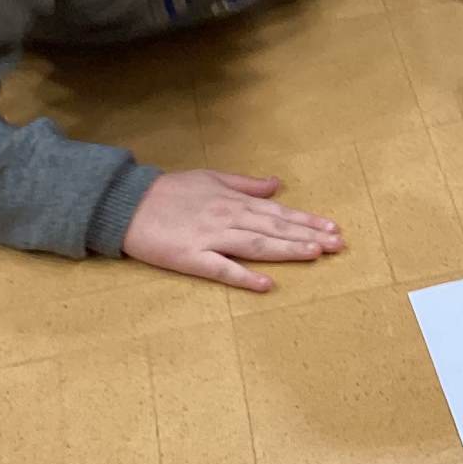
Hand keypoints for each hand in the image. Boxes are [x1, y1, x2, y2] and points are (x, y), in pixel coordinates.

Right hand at [122, 171, 341, 291]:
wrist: (126, 203)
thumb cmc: (169, 191)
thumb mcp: (210, 178)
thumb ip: (245, 184)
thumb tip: (276, 184)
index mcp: (233, 200)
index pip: (278, 211)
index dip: (306, 220)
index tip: (332, 228)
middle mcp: (227, 217)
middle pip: (274, 227)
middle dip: (307, 236)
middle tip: (336, 245)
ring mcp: (210, 238)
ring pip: (255, 245)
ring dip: (286, 250)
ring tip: (313, 255)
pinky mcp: (190, 257)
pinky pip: (221, 269)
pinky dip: (245, 277)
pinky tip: (266, 285)